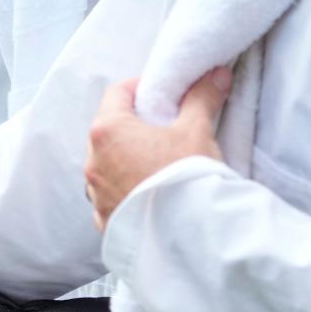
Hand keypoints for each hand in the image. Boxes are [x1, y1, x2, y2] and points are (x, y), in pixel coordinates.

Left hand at [85, 67, 231, 229]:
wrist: (187, 237)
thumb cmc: (186, 177)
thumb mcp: (197, 131)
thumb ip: (202, 98)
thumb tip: (217, 74)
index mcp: (108, 131)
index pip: (116, 93)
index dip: (139, 88)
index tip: (160, 94)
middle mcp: (93, 161)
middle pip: (109, 129)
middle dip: (133, 125)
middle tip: (162, 128)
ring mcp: (96, 194)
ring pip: (107, 165)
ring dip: (126, 159)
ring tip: (156, 163)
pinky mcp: (104, 220)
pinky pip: (110, 197)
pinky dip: (125, 190)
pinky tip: (149, 193)